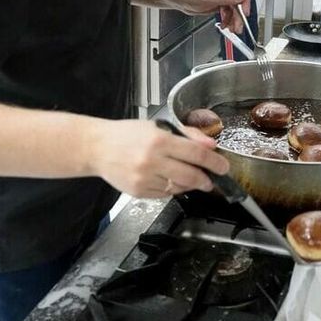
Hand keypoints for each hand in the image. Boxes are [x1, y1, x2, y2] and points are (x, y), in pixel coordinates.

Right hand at [86, 119, 229, 197]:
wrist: (97, 148)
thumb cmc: (127, 134)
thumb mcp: (158, 126)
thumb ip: (187, 136)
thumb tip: (210, 145)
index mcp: (159, 140)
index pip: (197, 154)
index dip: (215, 162)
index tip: (223, 167)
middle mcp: (152, 161)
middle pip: (191, 176)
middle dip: (206, 180)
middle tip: (211, 179)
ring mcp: (145, 178)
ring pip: (179, 188)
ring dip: (189, 184)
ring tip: (189, 177)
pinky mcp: (139, 191)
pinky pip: (165, 194)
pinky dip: (172, 188)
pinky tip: (167, 178)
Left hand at [175, 0, 250, 32]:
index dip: (245, 4)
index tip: (244, 14)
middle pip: (239, 4)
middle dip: (239, 17)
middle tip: (237, 27)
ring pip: (234, 10)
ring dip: (234, 20)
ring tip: (231, 29)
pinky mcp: (220, 4)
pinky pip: (228, 13)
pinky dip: (228, 20)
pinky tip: (225, 26)